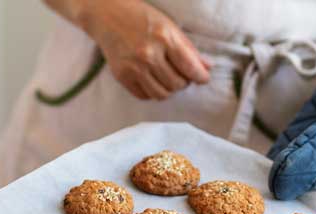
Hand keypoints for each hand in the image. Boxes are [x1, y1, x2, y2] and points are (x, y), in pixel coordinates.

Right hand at [80, 0, 209, 99]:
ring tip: (168, 79)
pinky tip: (152, 80)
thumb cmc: (142, 18)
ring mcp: (133, 67)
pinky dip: (152, 91)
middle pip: (177, 85)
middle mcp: (148, 55)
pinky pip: (144, 96)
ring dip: (169, 90)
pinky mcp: (122, 76)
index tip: (203, 79)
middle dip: (183, 82)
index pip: (190, 68)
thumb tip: (207, 68)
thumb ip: (189, 49)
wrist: (108, 16)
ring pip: (162, 94)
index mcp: (164, 38)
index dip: (200, 77)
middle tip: (181, 75)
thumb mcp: (169, 27)